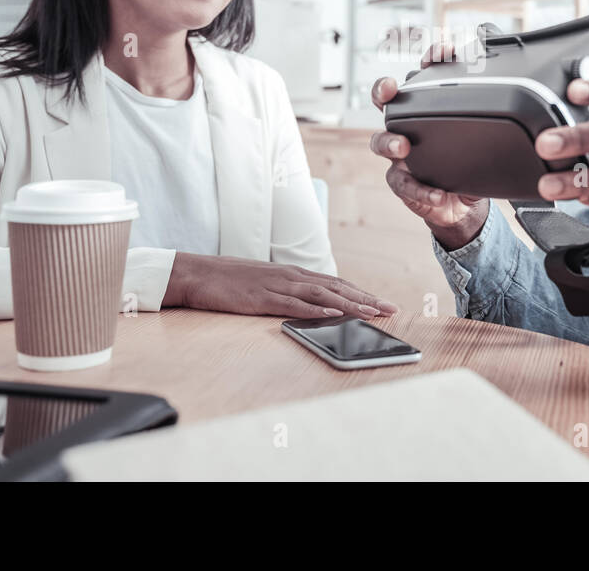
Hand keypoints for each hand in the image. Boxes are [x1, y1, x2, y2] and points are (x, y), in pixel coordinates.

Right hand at [164, 253, 397, 318]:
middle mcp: (291, 276)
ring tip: (372, 313)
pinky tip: (333, 314)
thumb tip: (310, 305)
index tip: (382, 303)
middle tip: (391, 309)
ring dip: (350, 303)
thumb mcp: (264, 283)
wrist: (197, 273)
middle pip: (337, 287)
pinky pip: (294, 304)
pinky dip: (316, 309)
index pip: (335, 283)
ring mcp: (277, 286)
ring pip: (322, 295)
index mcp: (292, 273)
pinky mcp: (262, 298)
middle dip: (366, 299)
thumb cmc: (229, 280)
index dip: (361, 293)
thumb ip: (287, 292)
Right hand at [370, 42, 490, 249]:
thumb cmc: (468, 162)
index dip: (427, 62)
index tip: (441, 53)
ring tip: (403, 146)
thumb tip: (517, 77)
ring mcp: (400, 156)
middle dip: (382, 90)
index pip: (422, 76)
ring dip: (390, 141)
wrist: (463, 204)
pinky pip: (404, 184)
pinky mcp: (403, 183)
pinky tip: (437, 193)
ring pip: (380, 142)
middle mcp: (407, 127)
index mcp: (426, 110)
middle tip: (390, 89)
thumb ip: (491, 109)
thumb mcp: (483, 136)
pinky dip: (421, 189)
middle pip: (384, 102)